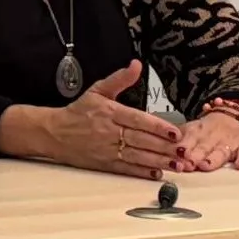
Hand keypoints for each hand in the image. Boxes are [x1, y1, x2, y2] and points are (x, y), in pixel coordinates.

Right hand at [0, 62, 181, 179]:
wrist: (53, 133)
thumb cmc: (78, 112)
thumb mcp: (97, 90)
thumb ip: (120, 79)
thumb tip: (136, 65)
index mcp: (110, 112)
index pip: (138, 120)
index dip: (158, 127)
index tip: (176, 132)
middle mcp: (109, 132)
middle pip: (141, 140)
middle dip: (164, 147)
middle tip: (184, 151)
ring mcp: (106, 150)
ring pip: (137, 156)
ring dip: (158, 161)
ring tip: (177, 164)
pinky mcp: (104, 164)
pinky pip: (126, 169)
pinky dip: (142, 172)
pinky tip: (157, 173)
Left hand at [178, 102, 238, 171]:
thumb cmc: (211, 129)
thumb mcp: (195, 128)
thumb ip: (181, 138)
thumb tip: (162, 148)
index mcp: (199, 131)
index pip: (189, 138)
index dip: (183, 147)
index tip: (177, 155)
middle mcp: (214, 136)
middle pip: (203, 147)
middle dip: (194, 155)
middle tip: (187, 164)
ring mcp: (231, 142)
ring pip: (221, 152)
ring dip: (212, 159)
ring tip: (205, 165)